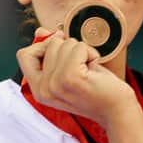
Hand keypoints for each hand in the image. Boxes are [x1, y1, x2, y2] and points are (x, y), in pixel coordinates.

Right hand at [16, 28, 139, 128]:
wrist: (118, 111)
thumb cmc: (98, 91)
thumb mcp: (70, 72)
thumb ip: (53, 54)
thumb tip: (41, 31)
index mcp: (39, 90)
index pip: (24, 55)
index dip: (42, 45)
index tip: (62, 49)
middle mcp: (43, 89)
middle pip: (49, 44)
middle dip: (71, 49)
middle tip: (84, 69)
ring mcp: (55, 84)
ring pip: (64, 44)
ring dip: (83, 52)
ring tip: (90, 71)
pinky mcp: (71, 78)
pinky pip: (78, 48)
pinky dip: (91, 53)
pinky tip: (95, 70)